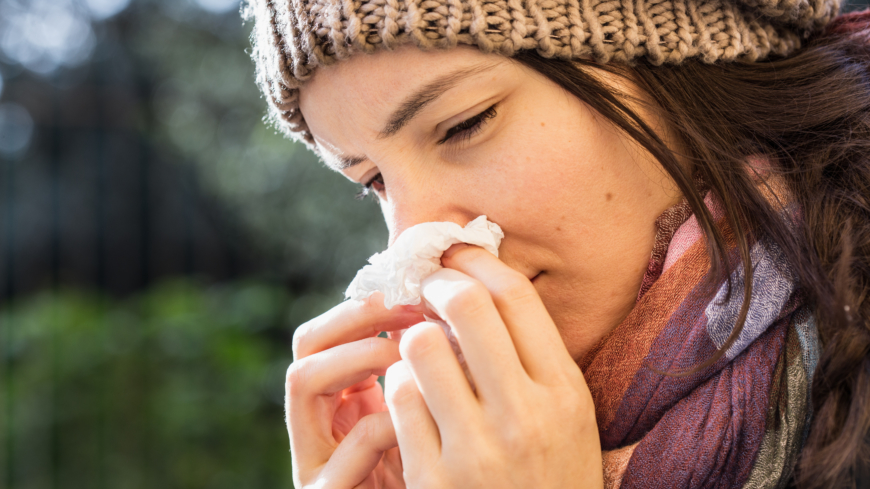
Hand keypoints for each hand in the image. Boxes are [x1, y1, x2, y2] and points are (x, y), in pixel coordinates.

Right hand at [286, 293, 424, 487]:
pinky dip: (377, 428)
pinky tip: (413, 423)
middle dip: (354, 318)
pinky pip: (340, 453)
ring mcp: (316, 461)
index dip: (365, 305)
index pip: (329, 332)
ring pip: (303, 380)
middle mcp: (321, 425)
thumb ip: (427, 374)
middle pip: (307, 346)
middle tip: (406, 310)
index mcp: (344, 402)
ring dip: (358, 356)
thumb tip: (449, 305)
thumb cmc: (443, 477)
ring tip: (407, 354)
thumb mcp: (434, 415)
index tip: (413, 291)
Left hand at [384, 245, 603, 488]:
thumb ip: (532, 356)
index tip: (454, 252)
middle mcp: (526, 415)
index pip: (514, 297)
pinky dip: (398, 386)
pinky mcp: (435, 477)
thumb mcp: (566, 415)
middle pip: (466, 306)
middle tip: (425, 286)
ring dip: (413, 339)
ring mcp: (478, 449)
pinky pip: (398, 398)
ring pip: (420, 347)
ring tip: (419, 352)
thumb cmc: (550, 475)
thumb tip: (480, 283)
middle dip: (436, 285)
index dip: (475, 260)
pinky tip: (410, 398)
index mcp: (564, 391)